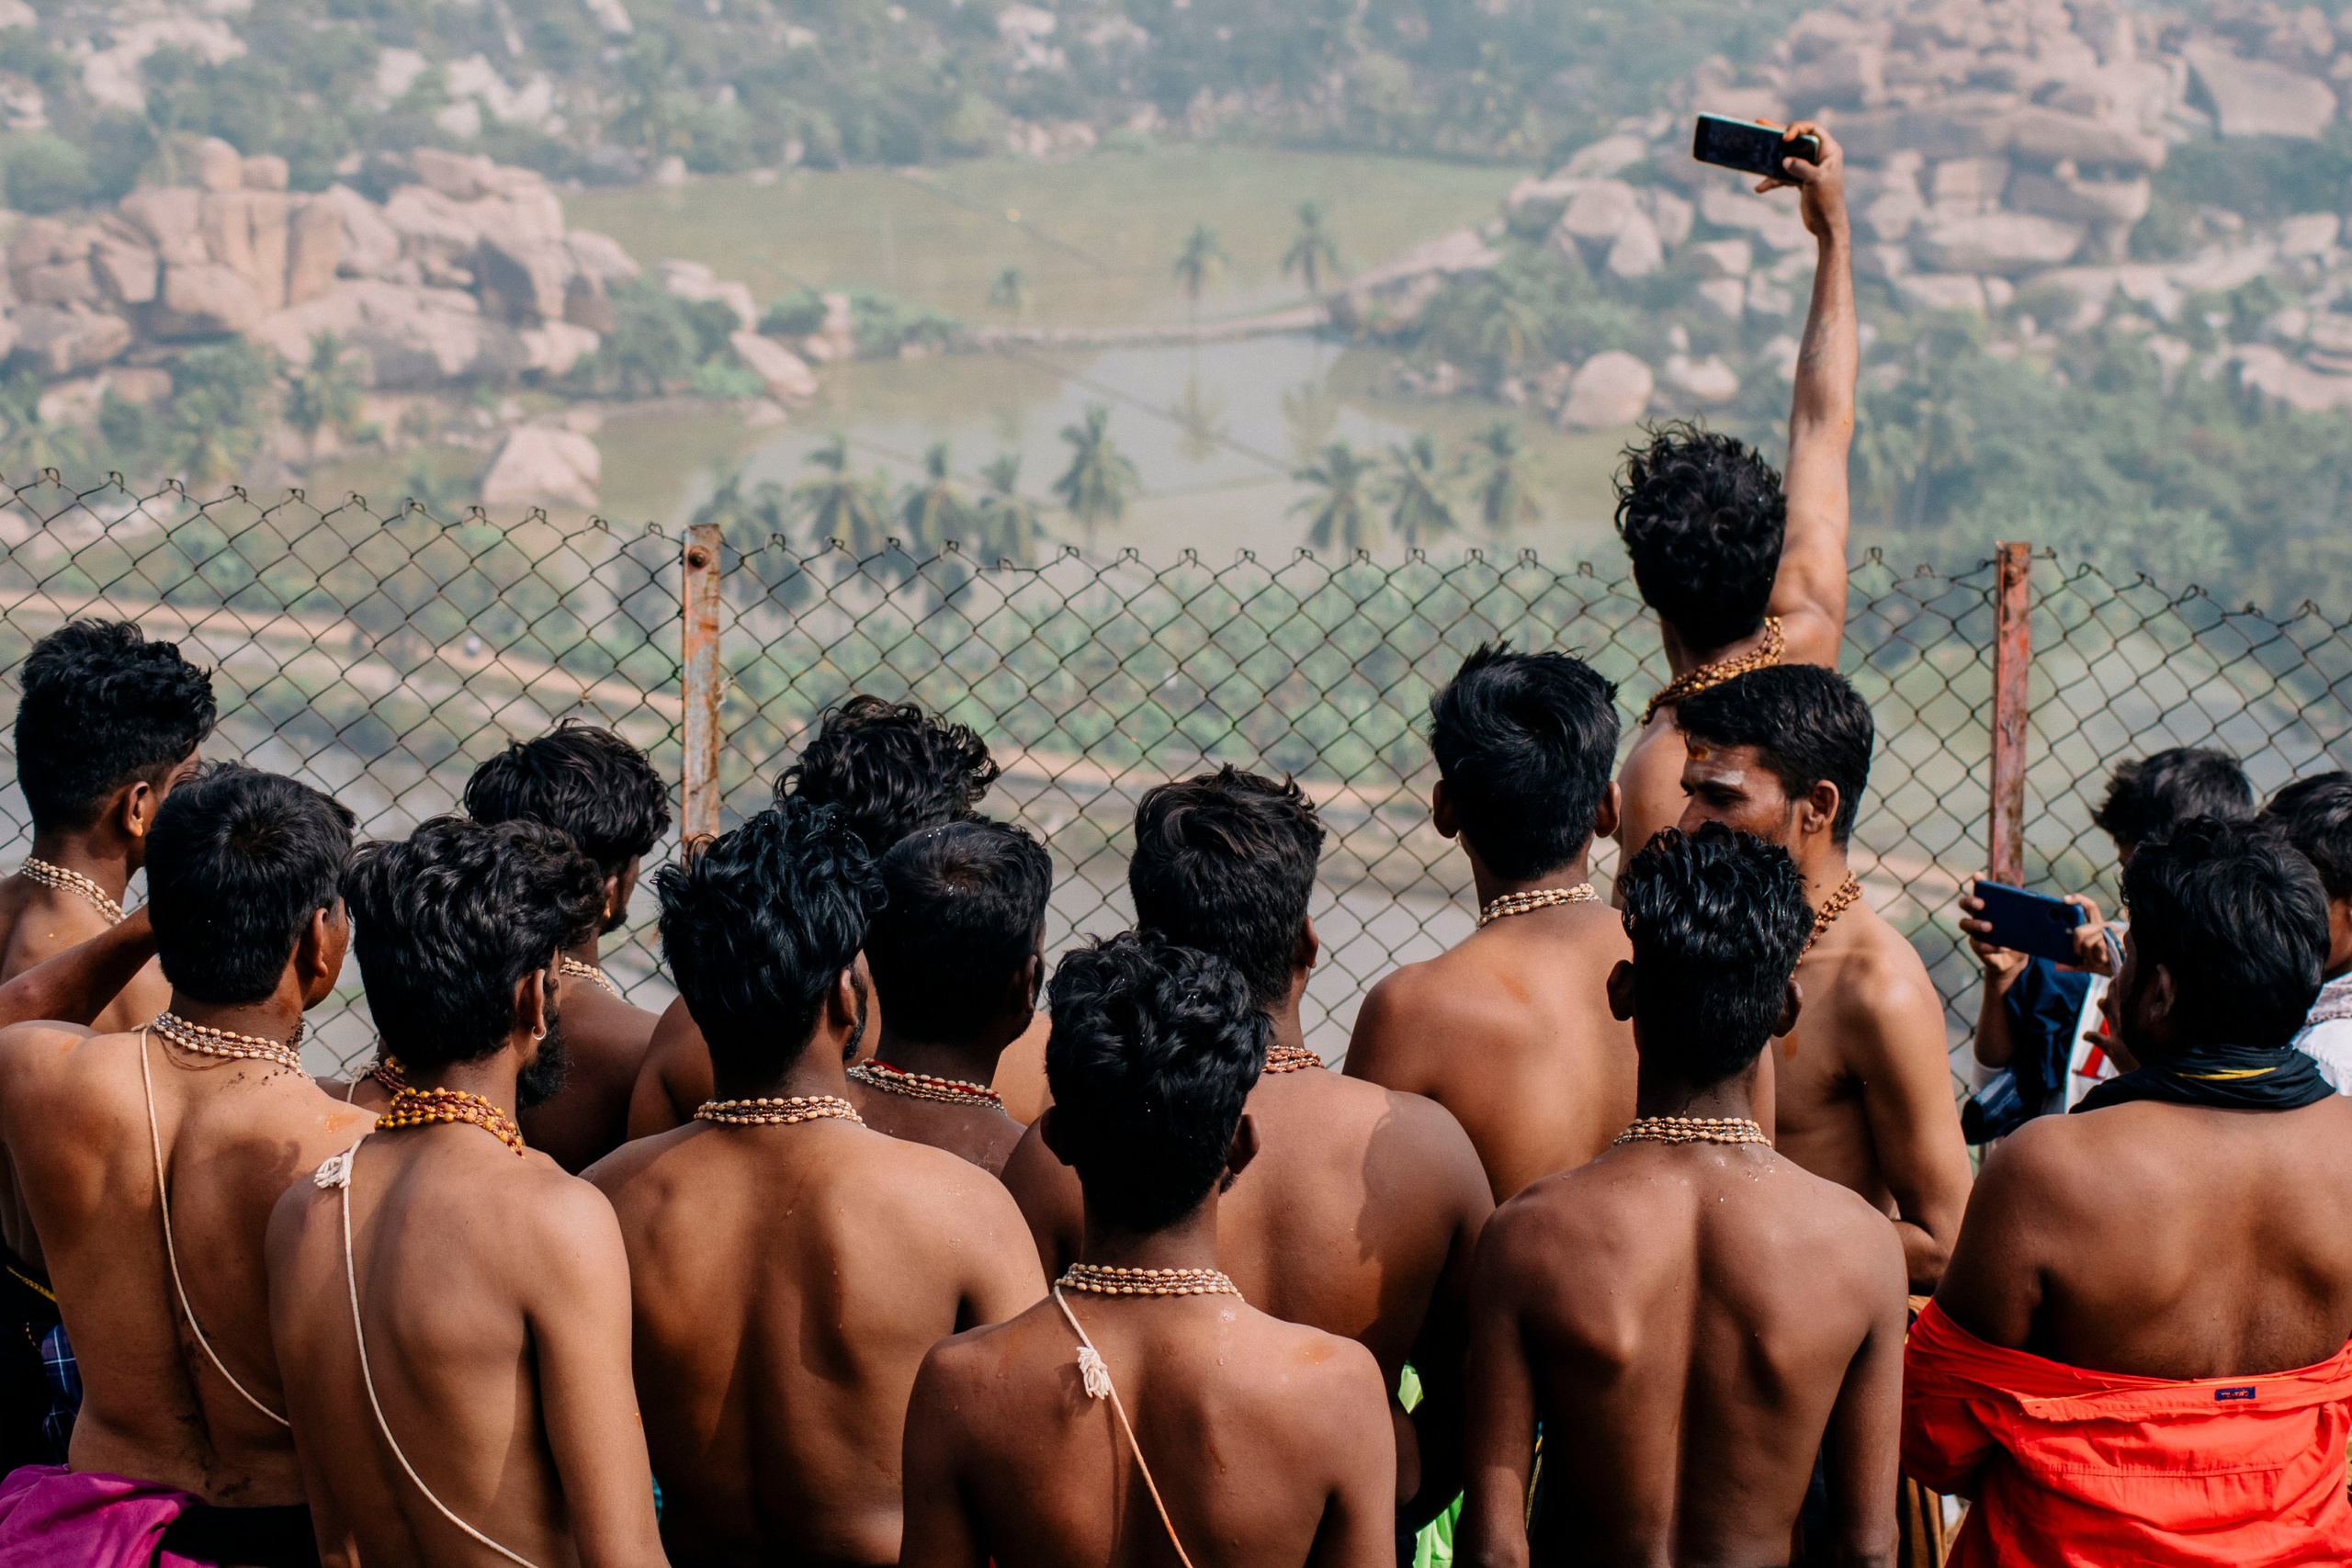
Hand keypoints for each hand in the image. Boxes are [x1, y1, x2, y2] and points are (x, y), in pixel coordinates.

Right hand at [1759, 120, 1845, 240]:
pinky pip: (1784, 175)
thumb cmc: (1827, 201)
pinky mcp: (1801, 181)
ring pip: (1787, 157)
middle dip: (1778, 134)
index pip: (1812, 130)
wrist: (1827, 225)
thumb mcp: (1815, 181)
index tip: (1784, 138)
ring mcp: (1809, 168)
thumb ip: (1801, 168)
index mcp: (1828, 151)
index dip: (1797, 129)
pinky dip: (1773, 180)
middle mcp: (1820, 156)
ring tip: (1755, 151)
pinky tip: (1760, 188)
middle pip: (1796, 140)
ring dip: (1771, 158)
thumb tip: (1784, 160)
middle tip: (1760, 124)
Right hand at [1958, 883, 2028, 984]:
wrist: (2016, 959)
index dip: (1977, 882)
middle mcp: (1976, 915)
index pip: (1979, 890)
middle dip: (1970, 901)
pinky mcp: (1978, 948)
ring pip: (1965, 924)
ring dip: (1976, 924)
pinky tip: (2005, 947)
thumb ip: (2024, 909)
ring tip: (1989, 926)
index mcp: (1988, 906)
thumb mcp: (2023, 920)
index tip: (1978, 876)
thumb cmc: (2018, 934)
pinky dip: (1993, 947)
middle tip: (1981, 903)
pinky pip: (1980, 946)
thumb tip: (2038, 900)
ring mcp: (1974, 931)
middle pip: (1964, 904)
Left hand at [2060, 895, 2115, 976]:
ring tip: (2100, 961)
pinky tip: (2107, 961)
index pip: (2089, 907)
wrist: (2129, 973)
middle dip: (2077, 948)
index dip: (2078, 899)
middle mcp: (2104, 926)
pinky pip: (2100, 946)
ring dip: (2090, 957)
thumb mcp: (2089, 964)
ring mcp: (2113, 931)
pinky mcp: (2120, 937)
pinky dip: (2099, 959)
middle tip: (2084, 957)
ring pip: (2087, 942)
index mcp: (2097, 927)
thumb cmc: (2109, 965)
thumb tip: (2057, 966)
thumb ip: (2073, 964)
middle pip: (2078, 931)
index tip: (2064, 900)